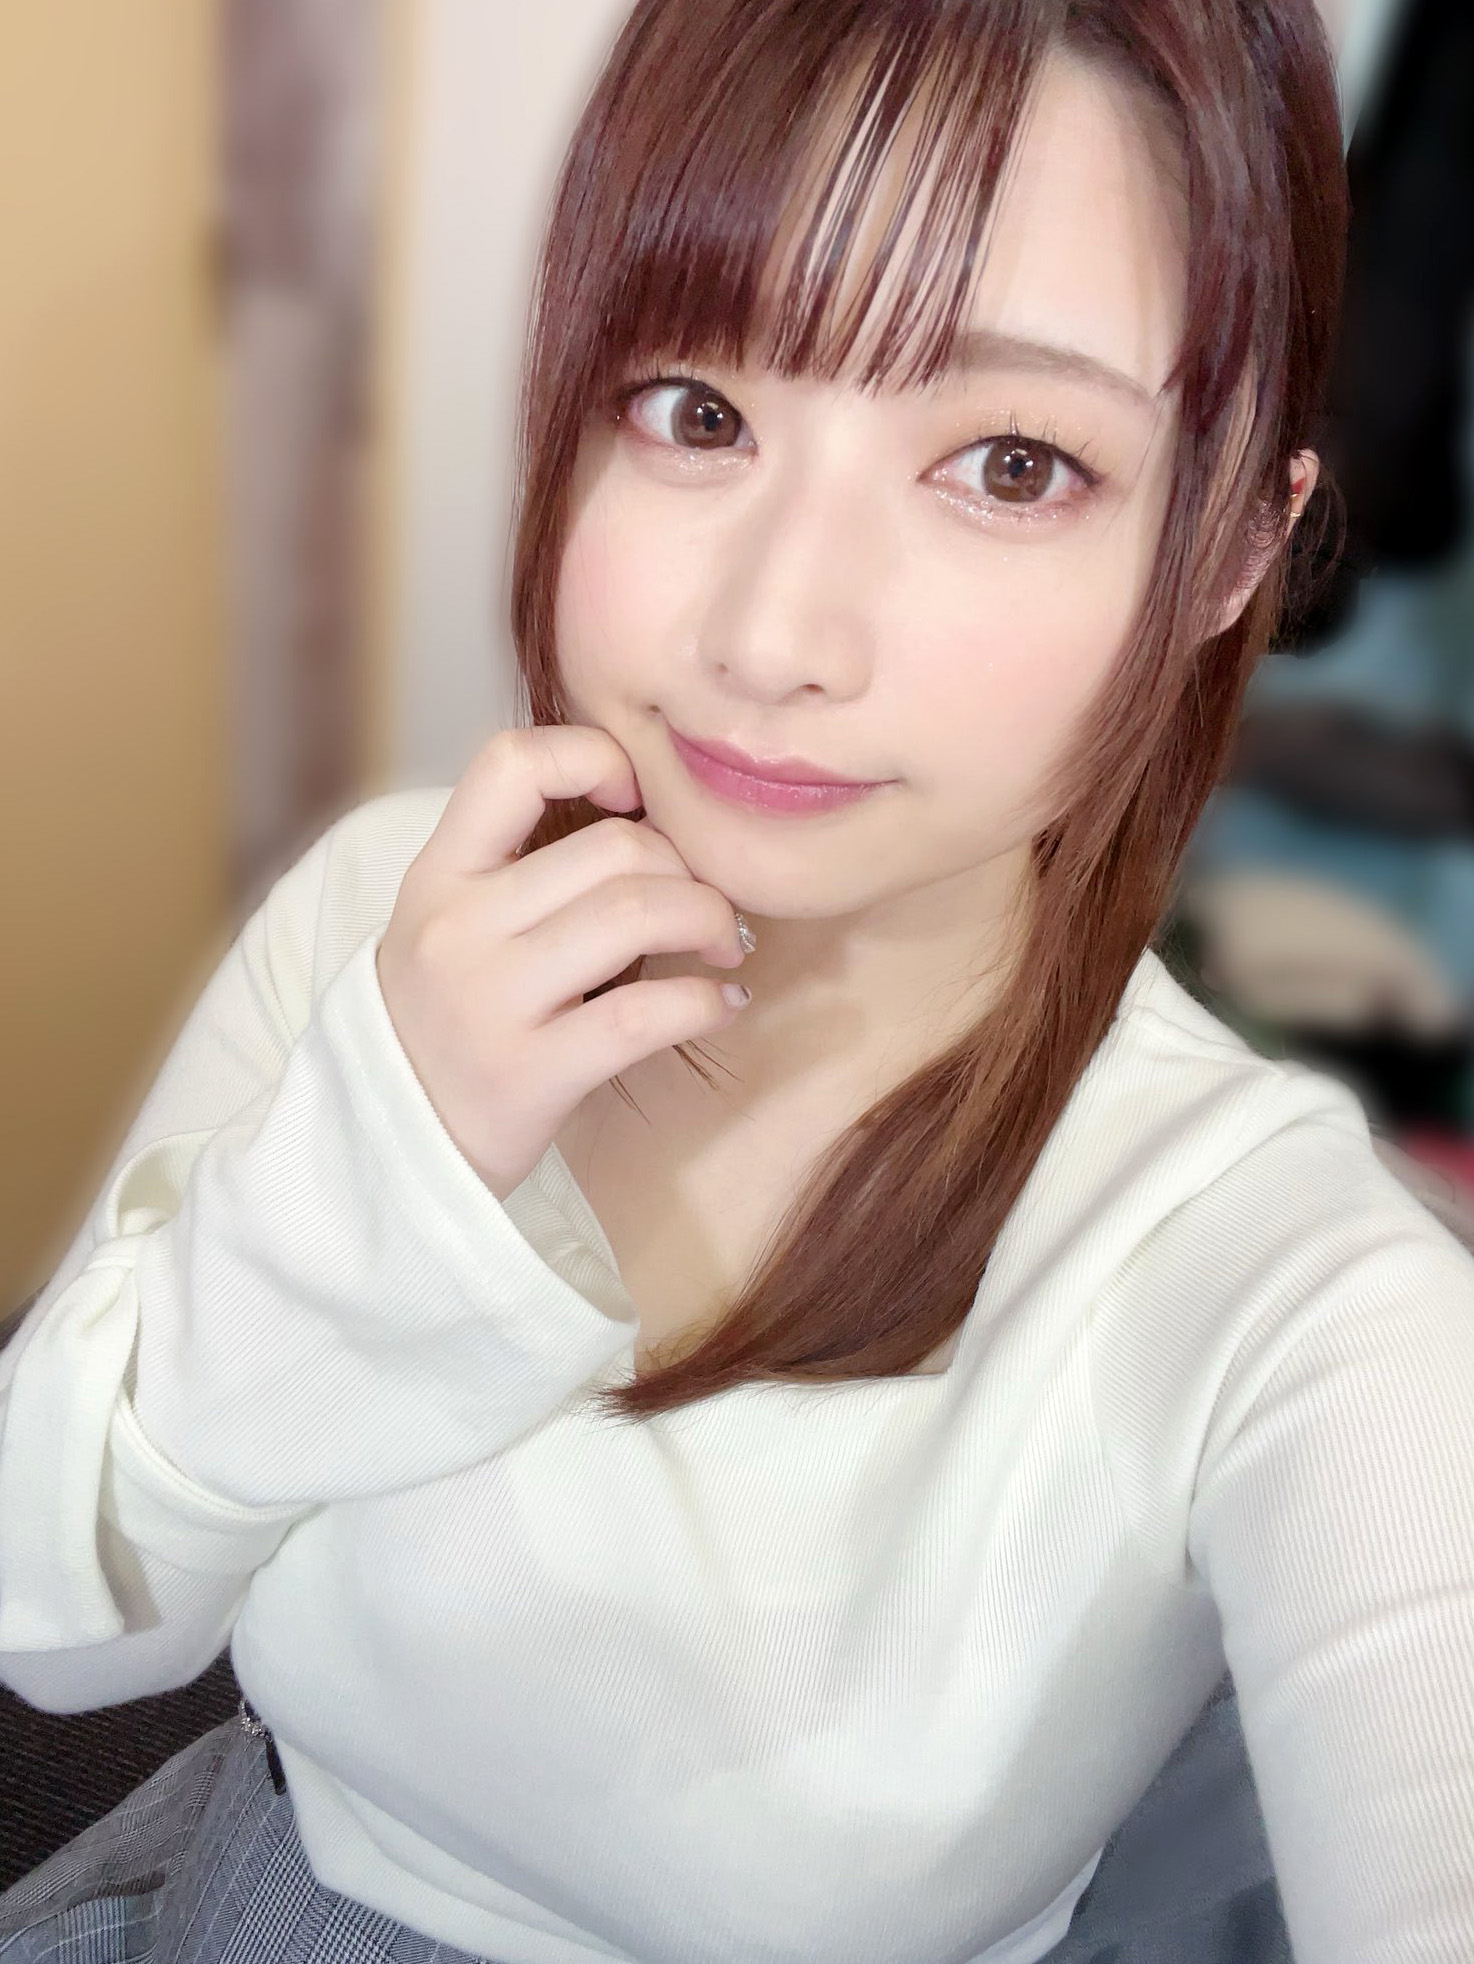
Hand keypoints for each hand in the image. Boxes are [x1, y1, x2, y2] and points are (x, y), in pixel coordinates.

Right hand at [375, 724, 751, 1200]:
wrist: (390, 1145)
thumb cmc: (446, 1024)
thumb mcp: (449, 927)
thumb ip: (520, 871)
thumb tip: (649, 818)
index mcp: (437, 876)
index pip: (512, 764)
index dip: (592, 757)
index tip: (634, 798)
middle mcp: (457, 927)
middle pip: (613, 847)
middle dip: (689, 868)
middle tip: (710, 904)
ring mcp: (489, 1001)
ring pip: (636, 914)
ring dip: (710, 922)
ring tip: (725, 946)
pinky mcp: (528, 1073)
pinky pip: (645, 1014)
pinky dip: (706, 1001)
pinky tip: (723, 1004)